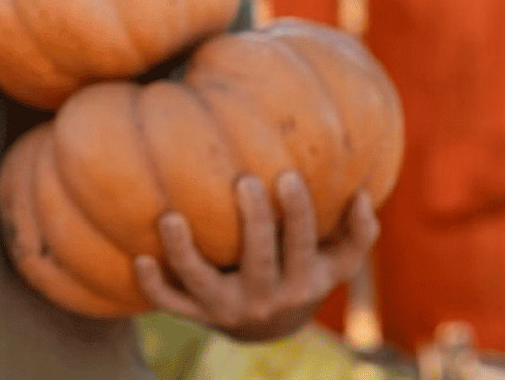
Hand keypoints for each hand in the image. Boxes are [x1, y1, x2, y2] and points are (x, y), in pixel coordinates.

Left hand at [133, 171, 378, 341]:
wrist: (269, 329)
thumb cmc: (304, 276)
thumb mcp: (336, 264)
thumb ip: (358, 233)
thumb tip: (363, 194)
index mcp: (301, 283)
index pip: (301, 244)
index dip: (297, 212)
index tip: (287, 175)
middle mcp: (264, 299)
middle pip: (257, 259)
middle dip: (254, 221)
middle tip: (244, 180)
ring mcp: (226, 309)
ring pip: (201, 282)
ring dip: (184, 252)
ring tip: (171, 218)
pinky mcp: (197, 316)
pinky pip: (171, 305)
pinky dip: (154, 286)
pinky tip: (140, 259)